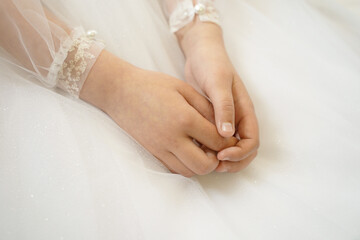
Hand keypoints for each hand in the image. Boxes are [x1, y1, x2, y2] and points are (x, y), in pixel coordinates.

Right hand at [80, 50, 236, 176]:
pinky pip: (175, 169)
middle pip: (205, 165)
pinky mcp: (153, 152)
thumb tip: (224, 126)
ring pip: (190, 171)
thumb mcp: (184, 89)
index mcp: (185, 119)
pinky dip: (186, 164)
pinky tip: (188, 150)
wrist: (120, 92)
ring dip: (202, 164)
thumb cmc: (153, 86)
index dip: (229, 141)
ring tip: (203, 149)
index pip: (217, 140)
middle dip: (217, 159)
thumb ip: (206, 108)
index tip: (230, 137)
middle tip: (218, 147)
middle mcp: (173, 138)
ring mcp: (161, 148)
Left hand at [176, 21, 259, 172]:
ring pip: (230, 147)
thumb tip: (227, 134)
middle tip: (213, 165)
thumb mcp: (218, 83)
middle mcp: (238, 118)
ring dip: (221, 158)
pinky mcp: (212, 119)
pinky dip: (210, 148)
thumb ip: (224, 107)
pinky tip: (195, 148)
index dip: (240, 154)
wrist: (200, 53)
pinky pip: (215, 140)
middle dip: (233, 162)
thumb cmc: (211, 64)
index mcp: (245, 111)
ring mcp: (226, 120)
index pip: (252, 142)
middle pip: (244, 150)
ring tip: (204, 158)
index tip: (221, 155)